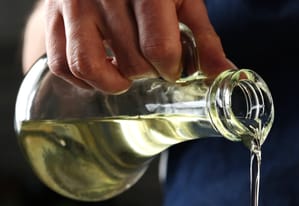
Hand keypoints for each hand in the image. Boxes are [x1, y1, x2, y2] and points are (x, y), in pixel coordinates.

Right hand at [44, 0, 233, 92]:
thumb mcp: (185, 1)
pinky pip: (62, 64)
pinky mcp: (54, 17)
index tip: (173, 67)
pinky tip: (102, 73)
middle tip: (152, 65)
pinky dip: (83, 80)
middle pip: (130, 61)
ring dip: (113, 83)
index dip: (171, 68)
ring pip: (89, 66)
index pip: (158, 48)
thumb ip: (204, 39)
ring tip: (126, 77)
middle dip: (147, 73)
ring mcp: (74, 4)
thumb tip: (224, 74)